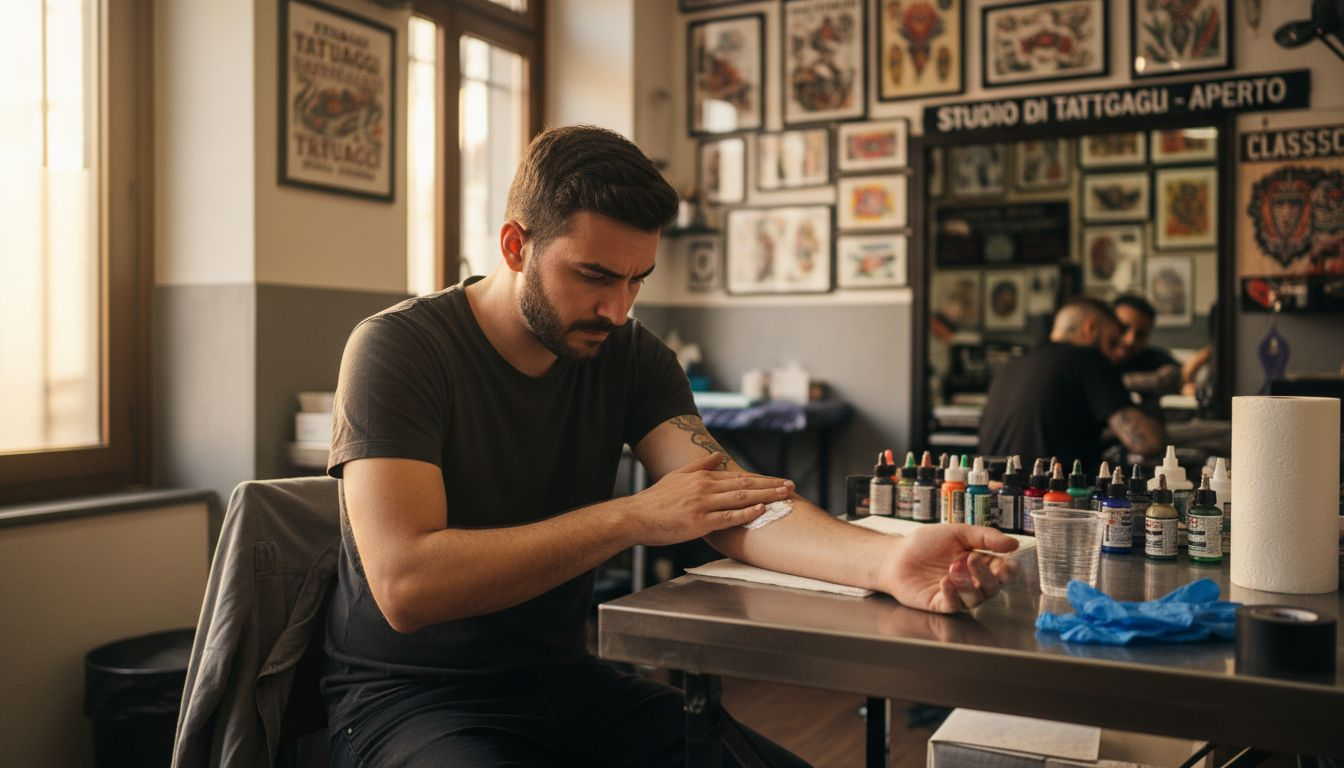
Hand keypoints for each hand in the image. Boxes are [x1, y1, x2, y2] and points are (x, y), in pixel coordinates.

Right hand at [630, 453, 793, 546]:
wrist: (636, 517)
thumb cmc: (655, 500)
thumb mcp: (676, 476)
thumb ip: (698, 466)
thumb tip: (717, 456)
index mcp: (702, 477)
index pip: (738, 477)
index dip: (761, 479)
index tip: (778, 480)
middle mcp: (705, 488)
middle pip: (745, 485)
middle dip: (771, 485)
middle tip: (791, 485)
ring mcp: (703, 505)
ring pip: (741, 498)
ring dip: (766, 495)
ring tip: (785, 495)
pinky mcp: (699, 522)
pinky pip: (728, 517)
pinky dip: (747, 512)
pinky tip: (762, 510)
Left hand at [879, 525, 1018, 613]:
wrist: (894, 555)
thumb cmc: (924, 544)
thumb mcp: (957, 533)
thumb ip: (985, 537)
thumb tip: (1013, 543)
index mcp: (978, 563)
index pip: (1001, 571)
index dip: (1008, 570)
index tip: (1008, 565)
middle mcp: (970, 582)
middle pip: (992, 588)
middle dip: (987, 576)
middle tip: (972, 560)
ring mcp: (956, 594)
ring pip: (975, 599)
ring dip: (968, 584)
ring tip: (953, 569)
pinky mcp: (940, 604)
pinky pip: (953, 605)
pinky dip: (952, 594)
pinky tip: (944, 582)